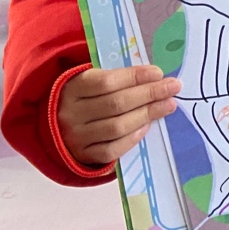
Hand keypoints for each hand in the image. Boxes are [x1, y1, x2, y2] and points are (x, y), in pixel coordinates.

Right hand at [57, 65, 179, 165]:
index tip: (158, 73)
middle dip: (149, 94)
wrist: (55, 128)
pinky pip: (112, 150)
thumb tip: (155, 78)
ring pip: (117, 127)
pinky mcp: (83, 156)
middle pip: (116, 104)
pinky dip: (132, 138)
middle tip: (173, 87)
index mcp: (72, 89)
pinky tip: (147, 127)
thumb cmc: (83, 99)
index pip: (107, 82)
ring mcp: (76, 137)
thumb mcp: (90, 82)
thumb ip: (117, 80)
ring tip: (168, 105)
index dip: (135, 77)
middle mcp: (71, 114)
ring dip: (147, 115)